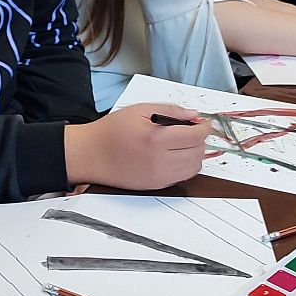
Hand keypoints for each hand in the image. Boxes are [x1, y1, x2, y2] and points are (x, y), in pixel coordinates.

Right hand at [64, 104, 209, 190]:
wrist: (91, 154)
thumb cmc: (110, 132)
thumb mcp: (140, 110)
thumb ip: (170, 110)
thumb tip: (192, 115)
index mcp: (157, 139)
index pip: (196, 135)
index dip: (204, 127)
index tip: (203, 123)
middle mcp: (160, 161)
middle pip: (198, 152)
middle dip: (199, 139)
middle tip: (191, 130)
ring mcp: (159, 176)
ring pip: (194, 167)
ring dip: (194, 154)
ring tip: (182, 143)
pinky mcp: (155, 185)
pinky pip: (182, 177)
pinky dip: (184, 166)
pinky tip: (173, 155)